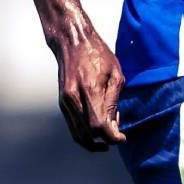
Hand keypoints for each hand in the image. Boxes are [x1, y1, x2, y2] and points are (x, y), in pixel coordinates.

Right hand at [55, 30, 124, 151]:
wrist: (73, 42)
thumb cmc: (97, 54)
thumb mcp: (115, 75)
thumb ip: (114, 102)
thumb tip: (114, 126)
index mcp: (89, 90)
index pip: (99, 126)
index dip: (112, 137)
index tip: (122, 138)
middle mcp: (74, 99)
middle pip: (88, 134)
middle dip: (105, 139)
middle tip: (117, 134)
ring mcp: (65, 102)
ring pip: (78, 135)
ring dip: (93, 142)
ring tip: (107, 136)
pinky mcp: (62, 102)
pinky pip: (72, 126)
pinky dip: (84, 134)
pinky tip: (96, 130)